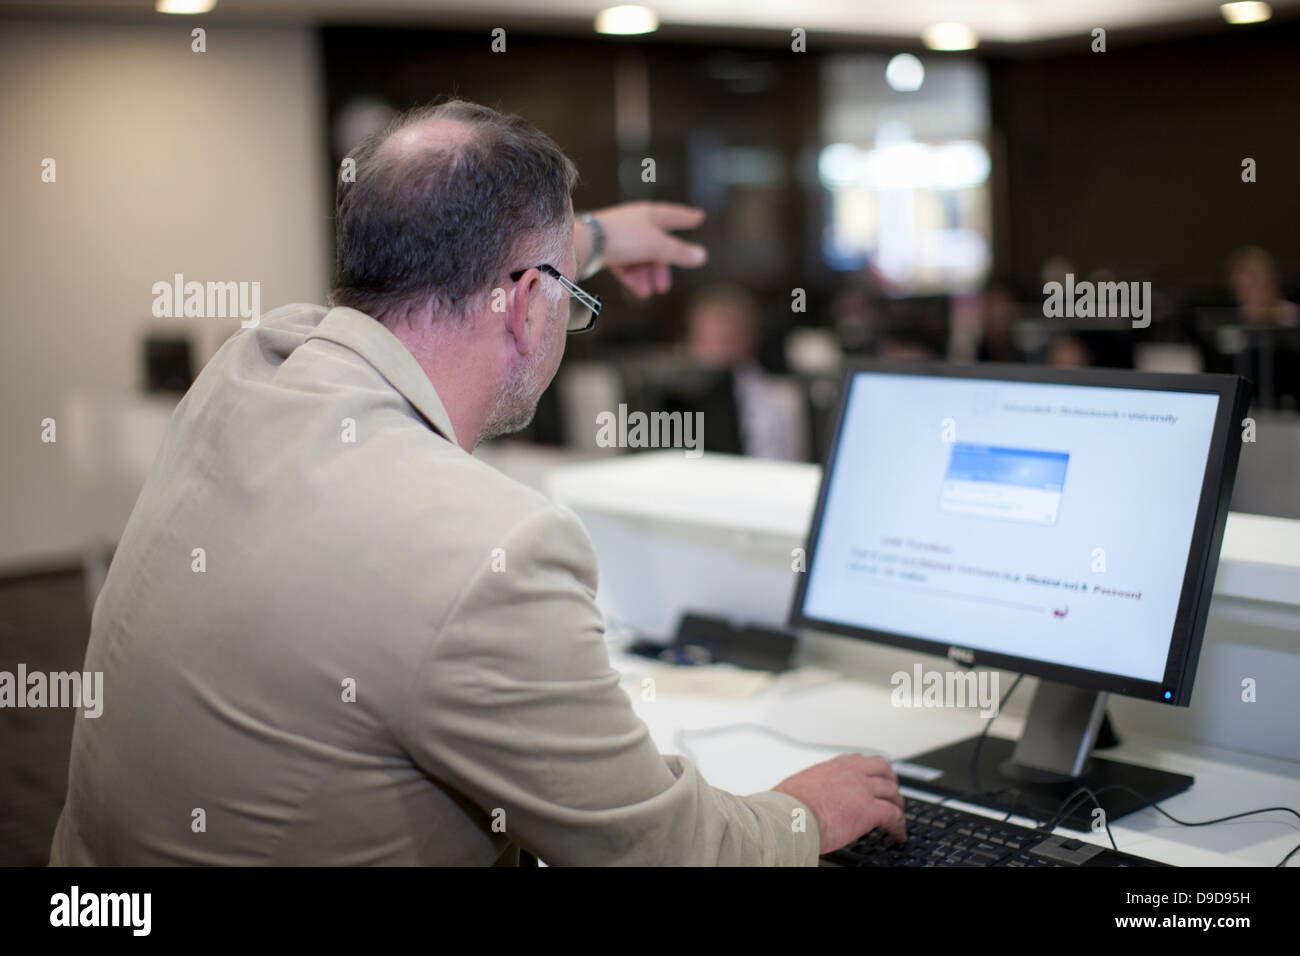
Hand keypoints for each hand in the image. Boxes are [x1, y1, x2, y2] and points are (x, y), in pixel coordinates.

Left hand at [589, 201, 707, 299]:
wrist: (587, 244)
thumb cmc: (624, 238)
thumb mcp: (658, 246)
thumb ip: (680, 252)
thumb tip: (702, 256)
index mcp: (649, 214)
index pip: (674, 215)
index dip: (686, 217)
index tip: (699, 217)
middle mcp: (635, 222)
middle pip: (657, 245)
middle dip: (662, 267)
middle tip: (664, 287)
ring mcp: (620, 236)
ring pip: (640, 258)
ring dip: (646, 276)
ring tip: (648, 293)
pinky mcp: (607, 249)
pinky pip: (625, 264)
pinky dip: (633, 277)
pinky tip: (638, 291)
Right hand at [772, 753, 905, 853]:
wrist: (791, 816)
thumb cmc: (789, 805)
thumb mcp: (801, 785)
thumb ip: (813, 786)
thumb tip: (807, 798)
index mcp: (835, 766)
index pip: (860, 760)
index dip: (872, 770)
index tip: (874, 777)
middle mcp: (852, 772)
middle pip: (883, 769)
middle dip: (891, 780)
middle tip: (893, 792)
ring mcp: (863, 789)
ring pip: (892, 792)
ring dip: (897, 804)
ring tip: (898, 816)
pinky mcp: (870, 809)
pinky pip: (894, 815)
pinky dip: (899, 825)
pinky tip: (898, 834)